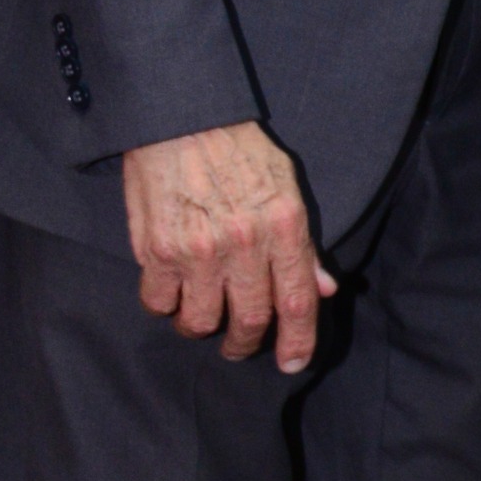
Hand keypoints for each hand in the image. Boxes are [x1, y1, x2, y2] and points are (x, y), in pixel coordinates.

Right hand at [122, 120, 336, 370]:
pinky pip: (159, 302)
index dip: (299, 341)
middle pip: (251, 320)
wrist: (181, 117)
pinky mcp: (157, 249)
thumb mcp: (285, 184)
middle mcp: (244, 243)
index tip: (293, 363)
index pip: (298, 300)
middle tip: (240, 344)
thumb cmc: (238, 147)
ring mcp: (198, 250)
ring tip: (202, 316)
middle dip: (246, 344)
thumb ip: (304, 242)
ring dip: (202, 327)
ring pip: (201, 321)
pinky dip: (165, 306)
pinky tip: (172, 292)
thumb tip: (323, 287)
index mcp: (284, 225)